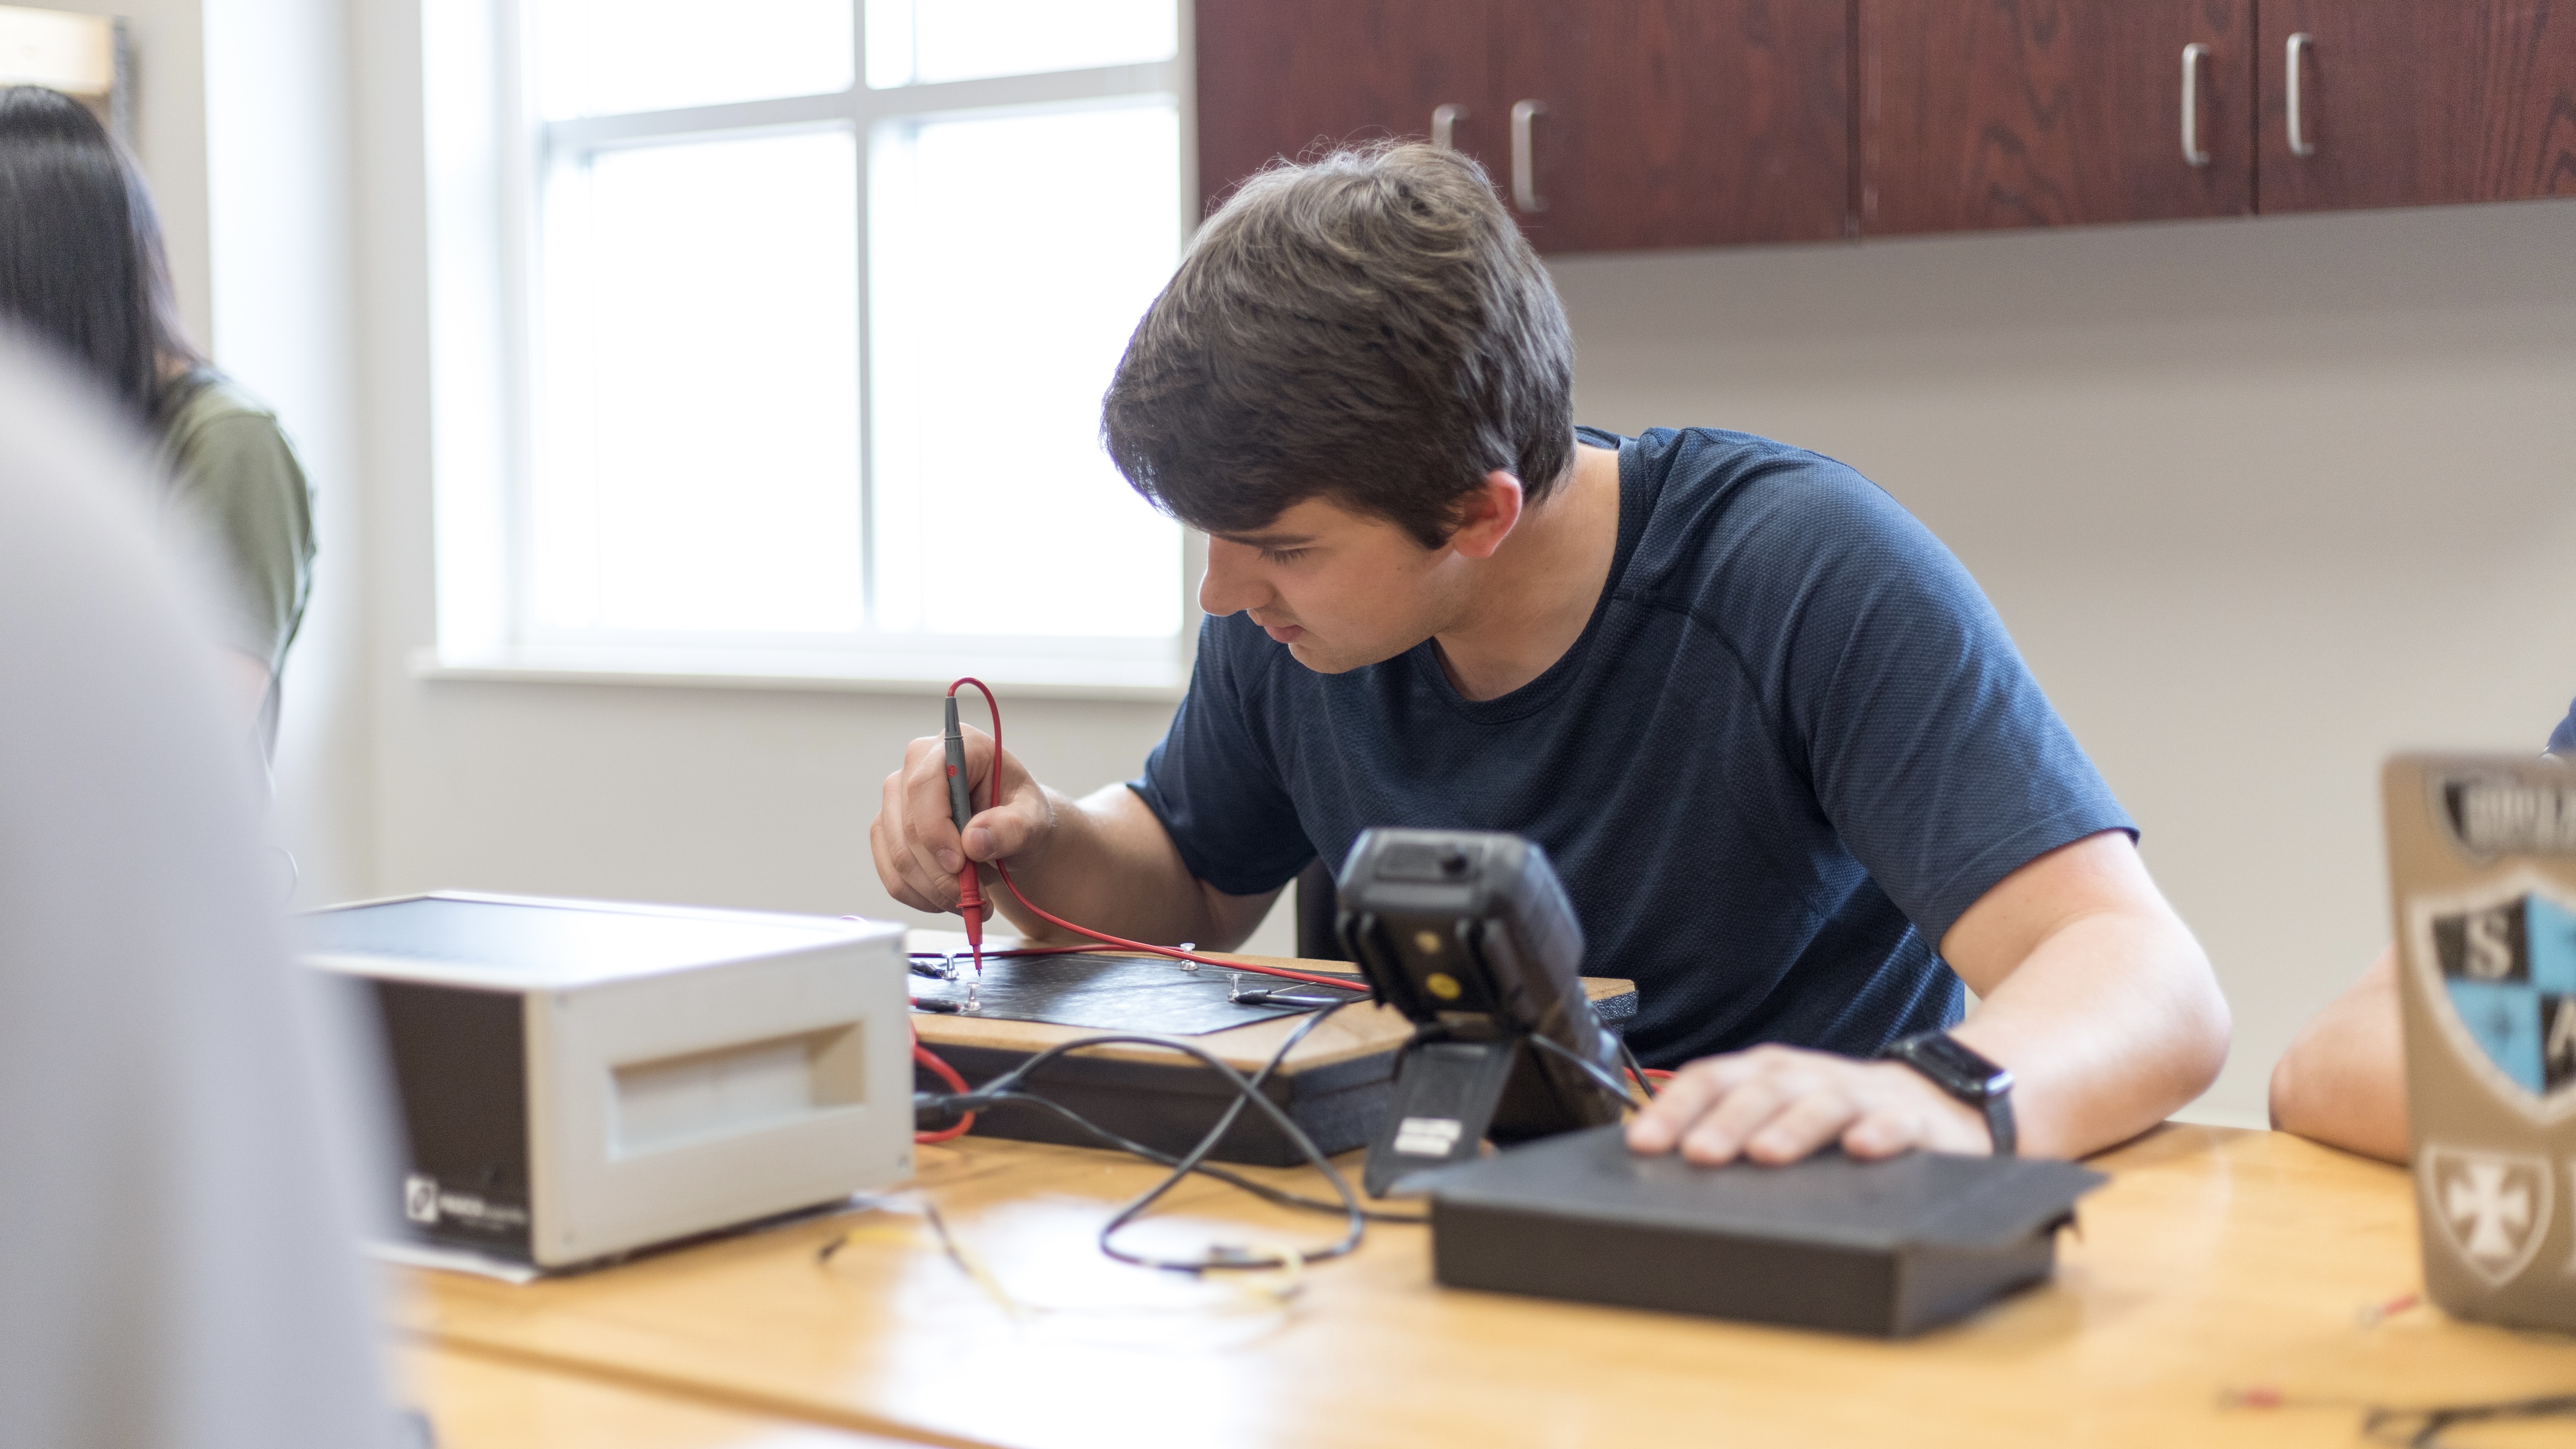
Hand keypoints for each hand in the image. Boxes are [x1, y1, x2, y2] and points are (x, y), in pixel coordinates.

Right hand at [868, 724, 1055, 919]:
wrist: (1012, 831)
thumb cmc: (1022, 816)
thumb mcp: (1034, 821)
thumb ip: (1012, 828)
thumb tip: (974, 842)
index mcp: (959, 746)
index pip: (924, 784)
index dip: (935, 829)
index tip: (959, 865)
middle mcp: (919, 763)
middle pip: (908, 825)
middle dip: (940, 872)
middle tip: (974, 897)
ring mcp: (897, 796)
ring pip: (897, 854)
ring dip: (932, 890)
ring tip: (968, 899)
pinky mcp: (888, 826)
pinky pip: (890, 871)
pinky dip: (918, 895)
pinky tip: (945, 899)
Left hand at [1624, 1044, 1993, 1165]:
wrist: (1937, 1104)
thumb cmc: (1839, 1116)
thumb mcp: (1777, 1116)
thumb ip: (1726, 1130)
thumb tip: (1655, 1159)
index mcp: (1768, 1075)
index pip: (1712, 1080)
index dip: (1675, 1109)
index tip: (1642, 1143)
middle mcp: (1808, 1078)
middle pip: (1763, 1089)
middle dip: (1726, 1120)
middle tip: (1696, 1154)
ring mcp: (1861, 1096)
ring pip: (1824, 1103)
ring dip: (1793, 1126)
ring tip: (1765, 1154)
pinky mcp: (1913, 1121)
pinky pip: (1897, 1123)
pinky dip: (1880, 1133)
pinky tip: (1862, 1149)